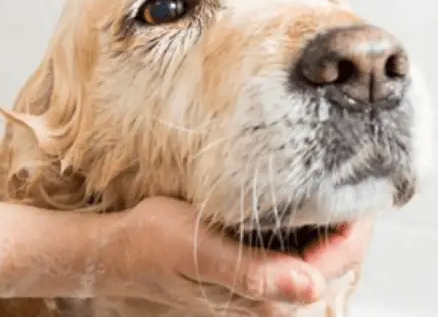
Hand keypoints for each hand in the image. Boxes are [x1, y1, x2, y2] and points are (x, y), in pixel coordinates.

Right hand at [101, 197, 373, 311]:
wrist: (120, 251)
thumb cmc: (153, 245)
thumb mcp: (199, 249)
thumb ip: (253, 271)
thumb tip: (311, 287)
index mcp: (262, 297)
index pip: (333, 265)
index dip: (353, 230)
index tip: (362, 190)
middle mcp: (267, 300)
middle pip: (331, 265)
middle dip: (344, 227)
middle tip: (350, 181)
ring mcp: (259, 289)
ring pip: (315, 259)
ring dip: (327, 228)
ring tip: (332, 189)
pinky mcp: (249, 275)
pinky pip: (294, 255)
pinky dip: (305, 230)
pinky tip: (300, 206)